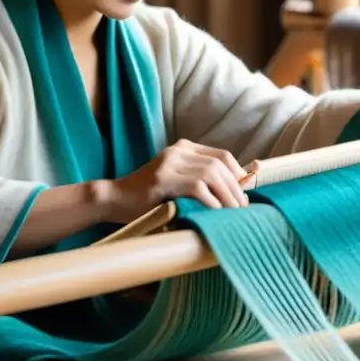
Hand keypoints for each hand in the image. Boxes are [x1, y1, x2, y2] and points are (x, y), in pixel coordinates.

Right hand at [109, 139, 249, 218]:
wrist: (115, 199)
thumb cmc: (150, 197)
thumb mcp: (178, 182)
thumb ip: (201, 181)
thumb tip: (236, 192)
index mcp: (185, 148)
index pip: (223, 155)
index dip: (239, 174)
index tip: (244, 194)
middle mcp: (179, 151)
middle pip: (220, 164)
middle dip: (235, 188)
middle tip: (242, 208)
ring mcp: (170, 163)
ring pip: (211, 173)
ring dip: (226, 195)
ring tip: (232, 212)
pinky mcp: (162, 179)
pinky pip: (196, 186)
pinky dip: (210, 200)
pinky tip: (214, 212)